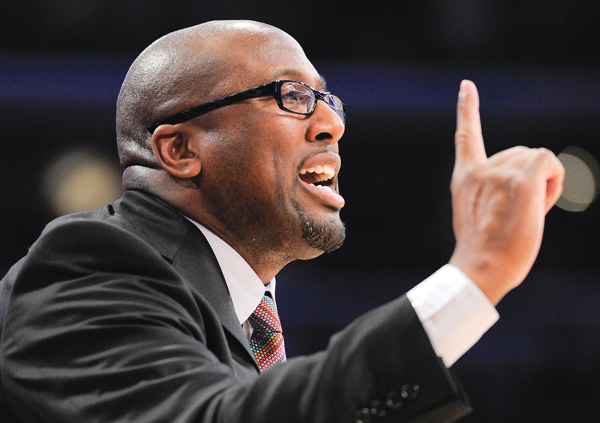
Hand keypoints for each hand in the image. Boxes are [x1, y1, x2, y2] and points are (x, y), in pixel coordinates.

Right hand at [449, 80, 564, 304]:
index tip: (468, 86)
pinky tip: (543, 200)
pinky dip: (555, 179)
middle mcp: (479, 170)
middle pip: (520, 153)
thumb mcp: (477, 215)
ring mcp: (499, 173)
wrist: (482, 268)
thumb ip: (493, 191)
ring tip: (527, 213)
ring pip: (537, 160)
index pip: (466, 136)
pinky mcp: (521, 180)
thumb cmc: (485, 251)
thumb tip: (528, 181)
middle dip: (528, 178)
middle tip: (517, 212)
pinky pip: (549, 162)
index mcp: (464, 178)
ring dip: (543, 183)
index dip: (468, 109)